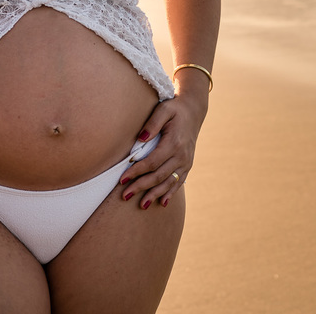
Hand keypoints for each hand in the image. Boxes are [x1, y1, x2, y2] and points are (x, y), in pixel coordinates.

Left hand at [119, 92, 207, 209]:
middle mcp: (182, 155)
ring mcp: (186, 161)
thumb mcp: (163, 110)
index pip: (152, 162)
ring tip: (142, 205)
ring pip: (169, 182)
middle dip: (141, 186)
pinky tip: (162, 202)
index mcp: (174, 142)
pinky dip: (170, 193)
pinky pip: (179, 182)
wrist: (193, 111)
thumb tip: (140, 138)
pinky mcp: (188, 165)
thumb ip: (152, 123)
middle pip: (159, 175)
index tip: (122, 179)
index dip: (137, 172)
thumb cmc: (174, 109)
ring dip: (155, 194)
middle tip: (125, 195)